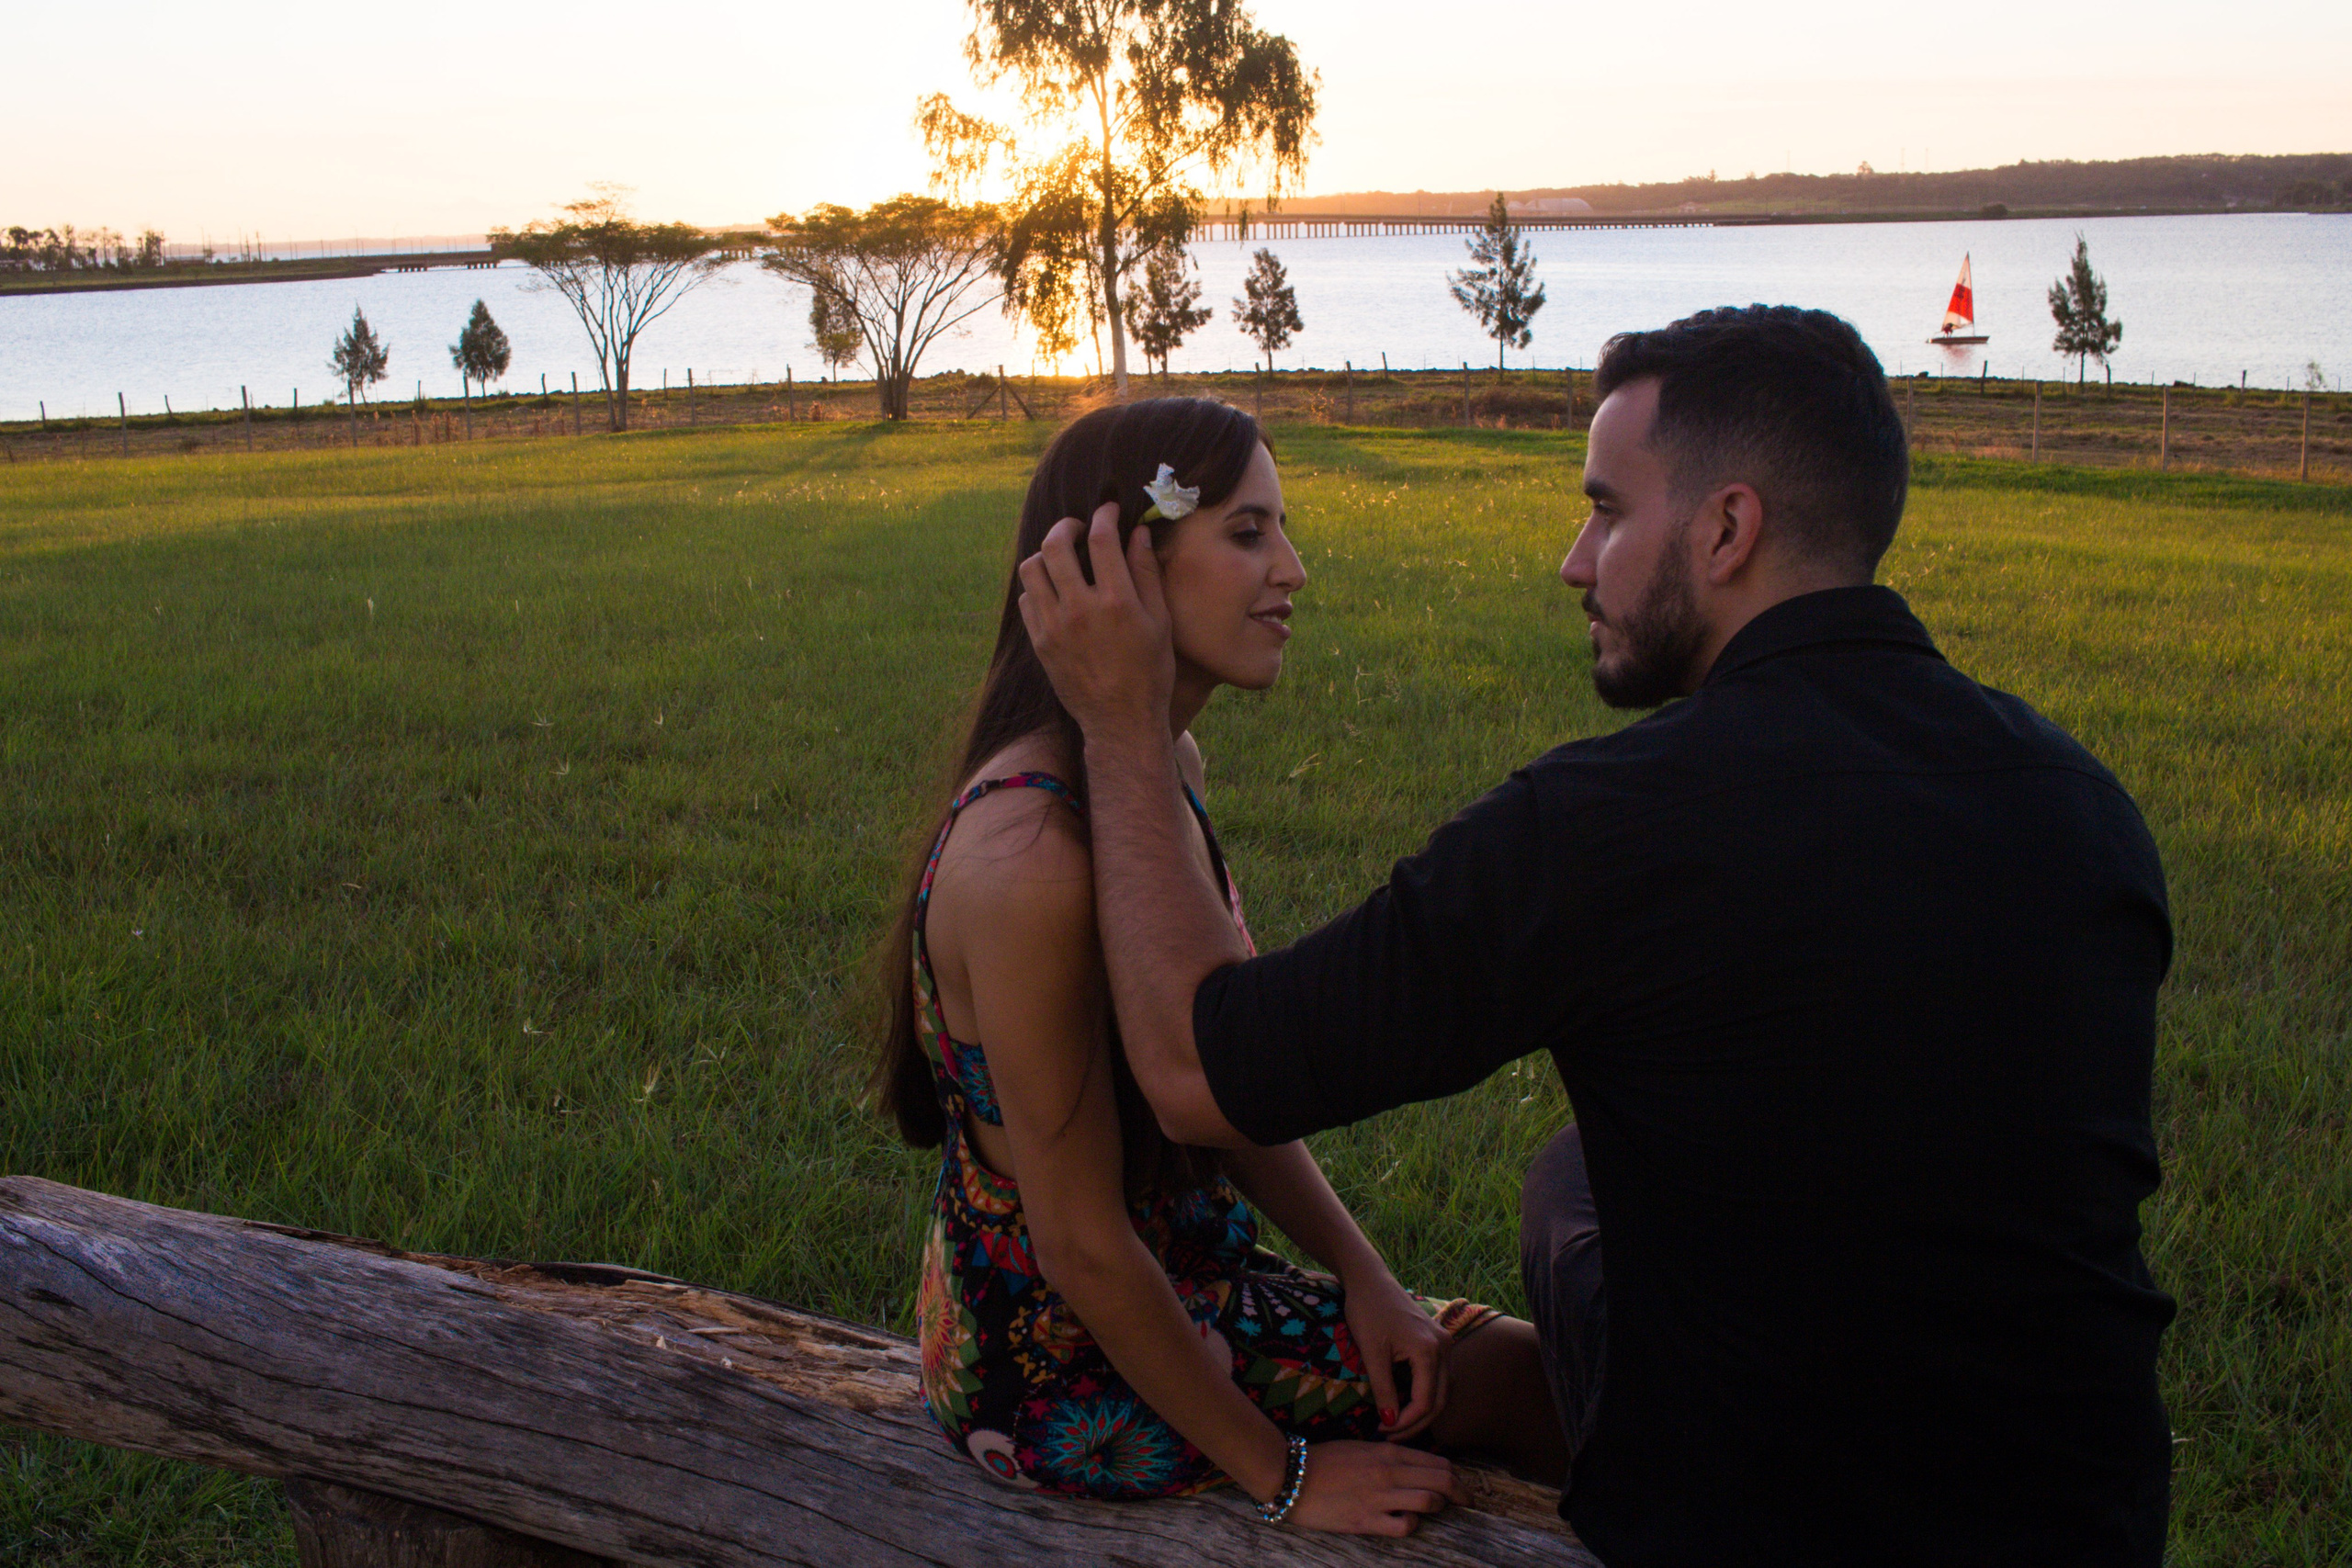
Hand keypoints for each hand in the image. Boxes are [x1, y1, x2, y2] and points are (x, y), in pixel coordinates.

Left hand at [1016, 504, 1174, 740]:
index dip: (1104, 515)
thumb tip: (1137, 533)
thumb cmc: (1150, 672)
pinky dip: (1038, 586)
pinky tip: (1056, 590)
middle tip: (1078, 528)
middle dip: (1066, 526)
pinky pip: (1026, 599)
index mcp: (1116, 602)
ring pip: (1032, 568)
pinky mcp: (1040, 642)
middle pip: (1055, 544)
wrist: (1120, 721)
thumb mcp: (1160, 622)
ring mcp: (1054, 626)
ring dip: (1046, 554)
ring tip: (1061, 557)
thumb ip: (1147, 574)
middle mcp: (1080, 610)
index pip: (1101, 539)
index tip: (1109, 510)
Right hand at [1284, 1440, 1464, 1536]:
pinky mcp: (1366, 1520)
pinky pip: (1405, 1526)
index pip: (1438, 1462)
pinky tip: (1405, 1522)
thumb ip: (1389, 1455)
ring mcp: (1379, 1496)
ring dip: (1438, 1507)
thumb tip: (1414, 1465)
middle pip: (1443, 1481)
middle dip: (1462, 1493)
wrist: (1290, 1475)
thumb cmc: (1323, 1460)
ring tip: (1434, 1511)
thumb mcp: (1360, 1448)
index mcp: (1388, 1452)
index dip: (1456, 1476)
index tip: (1460, 1486)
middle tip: (1467, 1503)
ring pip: (1430, 1501)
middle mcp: (1389, 1472)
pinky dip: (1412, 1525)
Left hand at [1343, 1272, 1452, 1440]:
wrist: (1369, 1280)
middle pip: (1440, 1399)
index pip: (1426, 1401)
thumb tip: (1390, 1422)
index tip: (1383, 1431)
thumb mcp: (1372, 1353)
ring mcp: (1444, 1342)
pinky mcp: (1437, 1340)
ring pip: (1443, 1389)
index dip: (1406, 1422)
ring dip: (1424, 1410)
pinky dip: (1426, 1393)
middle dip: (1417, 1422)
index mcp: (1429, 1351)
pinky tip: (1406, 1402)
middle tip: (1391, 1435)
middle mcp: (1444, 1347)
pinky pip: (1438, 1375)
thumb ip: (1383, 1389)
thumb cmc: (1367, 1311)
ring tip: (1398, 1423)